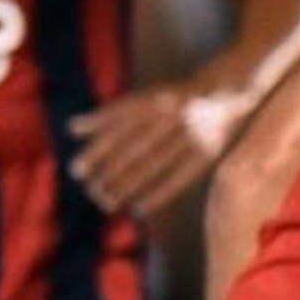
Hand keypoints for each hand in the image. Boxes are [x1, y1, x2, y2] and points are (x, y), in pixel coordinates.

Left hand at [70, 83, 243, 218]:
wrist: (227, 89)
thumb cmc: (174, 98)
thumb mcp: (145, 96)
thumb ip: (111, 113)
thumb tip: (73, 129)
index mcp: (155, 98)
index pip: (119, 127)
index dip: (96, 149)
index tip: (76, 170)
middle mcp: (173, 114)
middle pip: (135, 147)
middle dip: (110, 171)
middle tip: (89, 190)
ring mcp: (193, 134)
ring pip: (154, 164)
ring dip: (128, 185)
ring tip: (106, 202)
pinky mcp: (208, 153)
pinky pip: (180, 178)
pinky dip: (158, 195)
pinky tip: (138, 210)